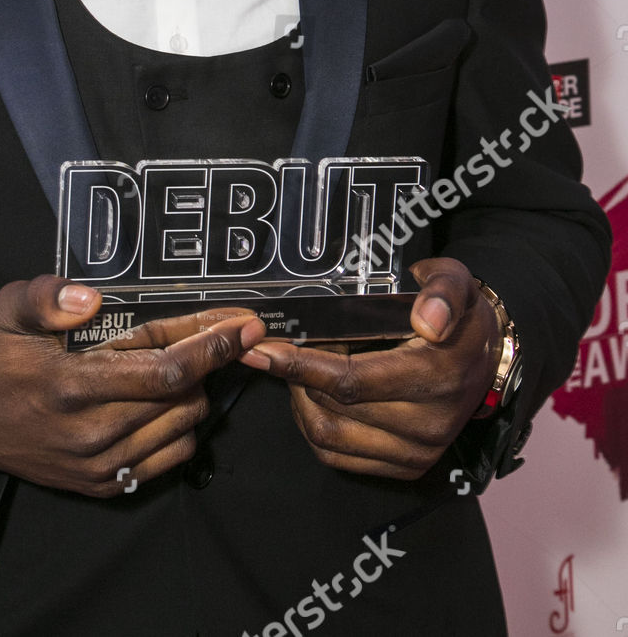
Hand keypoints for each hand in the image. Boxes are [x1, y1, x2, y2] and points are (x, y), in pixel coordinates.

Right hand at [0, 276, 264, 496]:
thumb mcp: (7, 310)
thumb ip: (47, 298)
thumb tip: (90, 298)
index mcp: (73, 386)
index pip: (165, 370)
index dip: (213, 345)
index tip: (247, 324)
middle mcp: (93, 432)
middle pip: (184, 397)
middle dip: (212, 360)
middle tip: (222, 331)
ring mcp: (101, 465)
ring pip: (183, 427)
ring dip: (196, 392)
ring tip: (188, 362)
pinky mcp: (103, 485)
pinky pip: (169, 458)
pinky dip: (183, 428)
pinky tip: (170, 400)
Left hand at [239, 257, 504, 478]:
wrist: (484, 358)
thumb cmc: (458, 315)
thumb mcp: (455, 282)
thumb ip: (443, 291)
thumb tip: (426, 320)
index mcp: (438, 375)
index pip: (353, 381)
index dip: (303, 366)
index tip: (264, 349)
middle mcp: (429, 423)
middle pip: (334, 409)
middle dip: (296, 378)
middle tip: (279, 348)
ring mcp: (418, 452)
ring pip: (329, 437)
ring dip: (300, 402)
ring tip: (298, 369)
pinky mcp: (406, 468)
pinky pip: (339, 458)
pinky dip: (314, 427)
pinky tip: (312, 396)